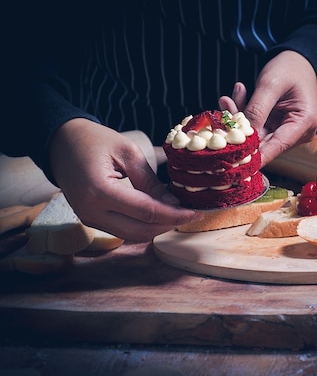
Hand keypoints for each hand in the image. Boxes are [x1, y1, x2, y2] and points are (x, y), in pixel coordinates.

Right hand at [48, 118, 202, 241]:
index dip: (175, 215)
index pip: (147, 212)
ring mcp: (88, 219)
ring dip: (157, 228)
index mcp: (99, 190)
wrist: (61, 142)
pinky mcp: (90, 220)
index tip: (196, 213)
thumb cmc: (94, 140)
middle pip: (141, 230)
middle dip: (169, 224)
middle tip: (190, 214)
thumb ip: (150, 180)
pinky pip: (122, 230)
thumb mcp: (127, 152)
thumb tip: (173, 203)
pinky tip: (159, 214)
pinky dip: (143, 226)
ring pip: (132, 235)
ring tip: (178, 213)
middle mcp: (91, 211)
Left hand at [219, 50, 316, 166]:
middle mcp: (299, 132)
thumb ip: (256, 109)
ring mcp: (288, 131)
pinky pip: (256, 127)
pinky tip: (235, 97)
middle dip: (241, 131)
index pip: (276, 146)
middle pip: (265, 142)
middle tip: (222, 117)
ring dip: (240, 119)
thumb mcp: (271, 84)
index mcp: (304, 123)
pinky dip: (244, 115)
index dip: (254, 155)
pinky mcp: (277, 127)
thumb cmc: (289, 68)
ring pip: (257, 135)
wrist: (299, 60)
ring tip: (227, 100)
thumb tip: (242, 136)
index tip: (231, 161)